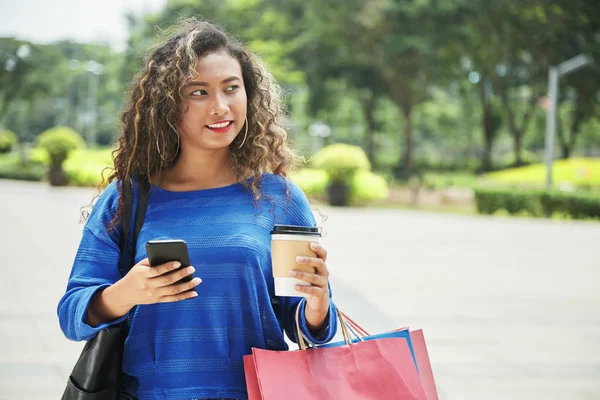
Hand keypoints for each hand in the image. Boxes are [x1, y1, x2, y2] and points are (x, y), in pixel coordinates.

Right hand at [86, 258, 201, 325]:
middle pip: (167, 281)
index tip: (178, 262)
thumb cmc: (136, 275)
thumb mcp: (139, 266)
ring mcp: (153, 295)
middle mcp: (148, 286)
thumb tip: (171, 255)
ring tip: (197, 280)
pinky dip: (184, 296)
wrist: (125, 293)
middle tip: (192, 269)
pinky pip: (173, 299)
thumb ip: (153, 260)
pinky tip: (194, 293)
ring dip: (187, 286)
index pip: (157, 271)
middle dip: (181, 275)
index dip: (168, 267)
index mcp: (142, 275)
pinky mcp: (157, 300)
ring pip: (173, 291)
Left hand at [290, 242, 329, 329]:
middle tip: (297, 258)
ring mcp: (323, 283)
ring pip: (314, 277)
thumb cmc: (309, 282)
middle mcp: (324, 273)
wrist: (318, 300)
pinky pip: (312, 290)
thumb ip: (298, 265)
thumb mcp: (307, 273)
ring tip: (291, 272)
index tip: (311, 244)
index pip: (323, 254)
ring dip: (302, 274)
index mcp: (321, 265)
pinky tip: (295, 287)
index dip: (319, 248)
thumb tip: (277, 255)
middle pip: (320, 263)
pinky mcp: (320, 293)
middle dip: (309, 260)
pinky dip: (303, 288)